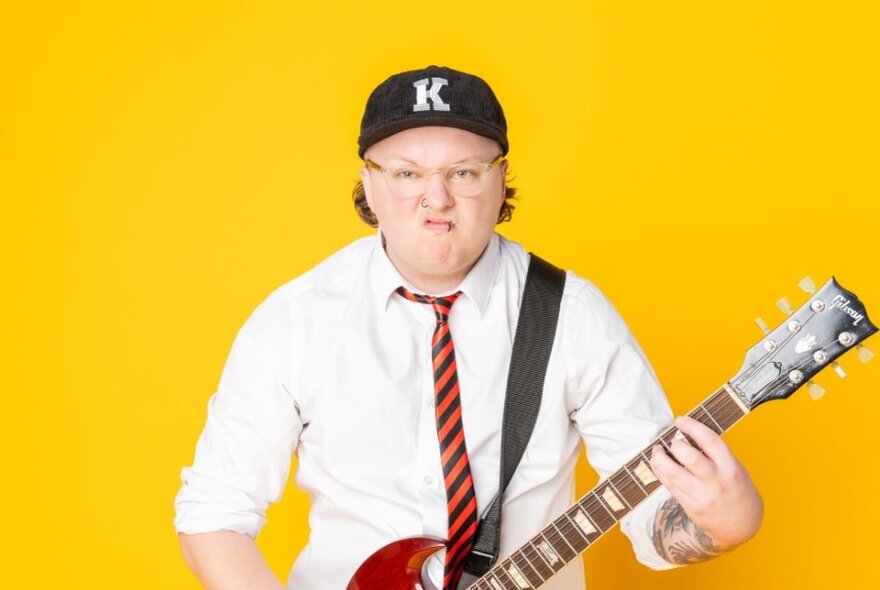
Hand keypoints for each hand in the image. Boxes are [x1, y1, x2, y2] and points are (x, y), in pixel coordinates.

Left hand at [649, 415, 762, 549]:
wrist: (742, 525)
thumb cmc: (737, 490)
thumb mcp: (735, 468)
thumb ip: (716, 454)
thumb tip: (688, 434)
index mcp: (730, 468)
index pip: (710, 441)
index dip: (692, 427)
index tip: (680, 420)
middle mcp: (716, 482)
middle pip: (690, 458)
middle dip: (676, 445)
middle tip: (672, 441)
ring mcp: (703, 496)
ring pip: (673, 473)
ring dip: (659, 458)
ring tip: (657, 450)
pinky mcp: (691, 507)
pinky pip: (669, 485)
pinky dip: (659, 471)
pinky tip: (657, 464)